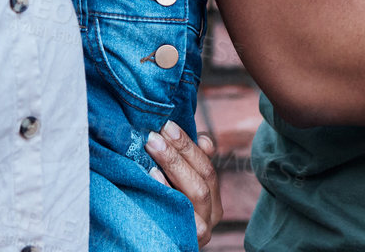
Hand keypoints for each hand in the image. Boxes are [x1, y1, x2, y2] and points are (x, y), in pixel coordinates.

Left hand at [147, 124, 221, 246]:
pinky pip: (182, 214)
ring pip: (197, 193)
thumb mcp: (180, 187)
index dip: (188, 144)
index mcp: (213, 199)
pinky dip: (167, 191)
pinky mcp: (188, 241)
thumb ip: (190, 163)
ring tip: (152, 146)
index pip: (207, 166)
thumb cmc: (165, 211)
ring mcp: (202, 231)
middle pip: (203, 177)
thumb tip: (205, 140)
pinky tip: (151, 175)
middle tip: (155, 133)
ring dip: (174, 165)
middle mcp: (212, 215)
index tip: (167, 124)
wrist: (151, 246)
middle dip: (179, 152)